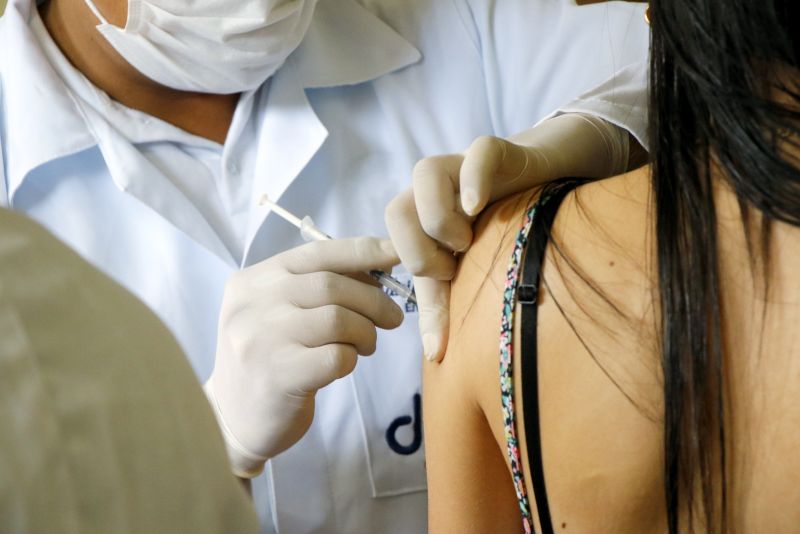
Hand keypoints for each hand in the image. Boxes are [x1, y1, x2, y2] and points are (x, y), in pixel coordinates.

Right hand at [204, 237, 403, 477]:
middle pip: (332, 285)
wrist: (231, 419)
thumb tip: (375, 268)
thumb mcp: (278, 312)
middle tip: (391, 318)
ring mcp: (262, 339)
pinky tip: (343, 366)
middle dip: (374, 300)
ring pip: (339, 319)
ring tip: (365, 345)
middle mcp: (253, 304)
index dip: (362, 251)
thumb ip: (316, 287)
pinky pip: (337, 356)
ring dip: (365, 332)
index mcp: (253, 280)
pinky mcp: (278, 375)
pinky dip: (351, 359)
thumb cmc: (268, 358)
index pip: (317, 253)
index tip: (395, 253)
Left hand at [386, 136, 546, 362]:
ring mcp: (459, 167)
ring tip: (468, 239)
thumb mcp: (465, 270)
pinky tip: (479, 204)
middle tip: (455, 262)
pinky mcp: (491, 151)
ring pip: (424, 175)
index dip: (414, 265)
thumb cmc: (495, 231)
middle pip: (395, 210)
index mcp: (417, 220)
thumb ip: (442, 306)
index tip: (448, 278)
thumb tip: (433, 354)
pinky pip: (475, 155)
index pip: (389, 241)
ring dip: (441, 218)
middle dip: (421, 248)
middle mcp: (430, 192)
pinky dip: (473, 180)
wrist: (539, 182)